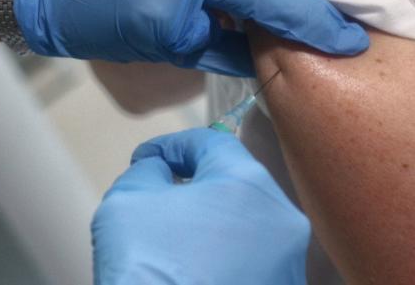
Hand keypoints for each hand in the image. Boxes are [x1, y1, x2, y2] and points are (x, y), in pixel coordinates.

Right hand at [93, 128, 308, 284]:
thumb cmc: (149, 276)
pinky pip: (252, 261)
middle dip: (195, 187)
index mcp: (249, 184)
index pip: (213, 143)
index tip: (150, 159)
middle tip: (159, 200)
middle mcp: (281, 221)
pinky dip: (225, 259)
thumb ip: (147, 170)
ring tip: (174, 243)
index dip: (174, 146)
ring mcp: (286, 263)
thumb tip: (159, 167)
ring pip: (246, 225)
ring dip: (212, 225)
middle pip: (235, 184)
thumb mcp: (127, 203)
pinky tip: (194, 271)